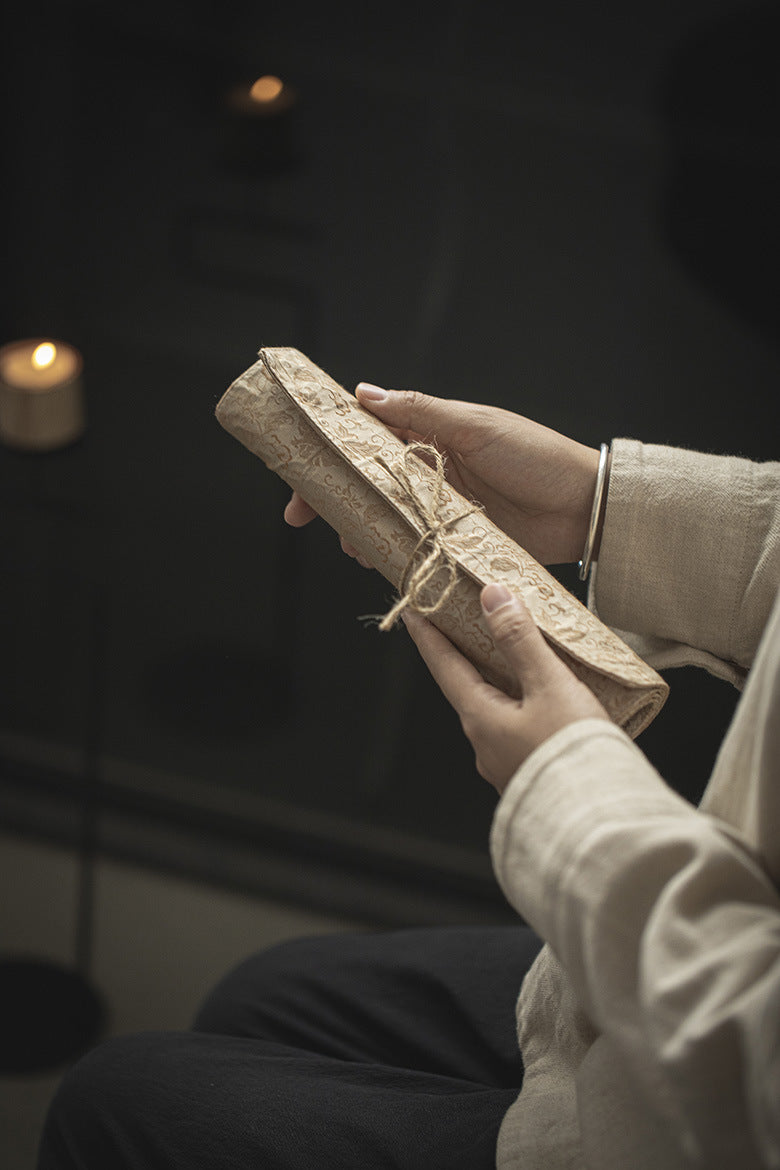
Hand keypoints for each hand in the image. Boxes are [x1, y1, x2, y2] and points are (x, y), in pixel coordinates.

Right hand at [284, 384, 600, 565]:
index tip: (299, 460)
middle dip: (331, 496)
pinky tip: (377, 560)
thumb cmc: (536, 457)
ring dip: (358, 528)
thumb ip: (421, 412)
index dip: (331, 446)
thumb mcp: (476, 426)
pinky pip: (411, 546)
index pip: (368, 435)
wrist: (583, 509)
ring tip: (348, 543)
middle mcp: (429, 470)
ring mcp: (439, 508)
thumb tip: (364, 393)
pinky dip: (389, 552)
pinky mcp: (453, 541)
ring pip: (383, 517)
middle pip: (366, 481)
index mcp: (432, 433)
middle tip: (300, 514)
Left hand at [404, 583, 608, 793]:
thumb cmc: (573, 753)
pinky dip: (523, 706)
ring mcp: (505, 764)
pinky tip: (546, 702)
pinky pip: (518, 731)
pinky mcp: (530, 774)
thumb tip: (491, 597)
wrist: (601, 820)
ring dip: (500, 682)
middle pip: (468, 688)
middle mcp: (484, 744)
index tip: (413, 612)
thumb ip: (520, 640)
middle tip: (467, 624)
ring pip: (495, 710)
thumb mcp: (549, 686)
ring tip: (518, 657)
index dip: (428, 636)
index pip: (444, 667)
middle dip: (467, 655)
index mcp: (480, 719)